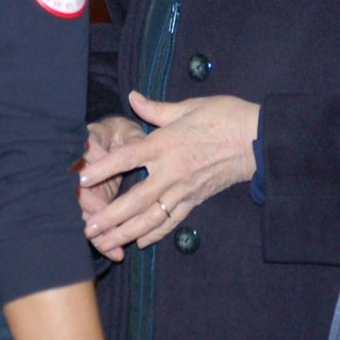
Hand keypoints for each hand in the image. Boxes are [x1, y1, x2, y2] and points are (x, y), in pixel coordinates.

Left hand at [77, 90, 258, 260]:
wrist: (257, 140)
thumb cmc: (224, 117)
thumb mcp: (189, 106)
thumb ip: (156, 108)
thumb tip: (132, 96)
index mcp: (166, 144)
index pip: (127, 158)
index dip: (103, 169)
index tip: (81, 179)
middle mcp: (172, 171)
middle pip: (135, 200)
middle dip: (109, 217)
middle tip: (87, 230)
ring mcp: (184, 190)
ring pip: (151, 218)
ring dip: (126, 232)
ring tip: (105, 243)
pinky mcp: (196, 200)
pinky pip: (171, 221)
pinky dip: (154, 234)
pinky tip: (138, 242)